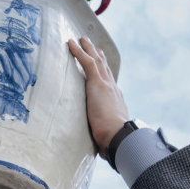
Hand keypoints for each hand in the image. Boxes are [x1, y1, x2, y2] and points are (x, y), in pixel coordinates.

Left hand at [67, 36, 130, 155]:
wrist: (119, 137)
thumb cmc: (113, 141)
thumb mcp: (106, 136)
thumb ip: (102, 137)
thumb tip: (100, 150)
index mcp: (116, 101)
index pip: (109, 83)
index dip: (105, 73)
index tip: (102, 65)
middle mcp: (113, 89)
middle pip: (105, 68)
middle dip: (98, 55)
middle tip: (93, 45)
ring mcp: (106, 85)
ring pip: (96, 61)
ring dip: (88, 48)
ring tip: (81, 38)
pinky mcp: (98, 84)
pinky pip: (87, 63)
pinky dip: (78, 52)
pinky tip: (71, 43)